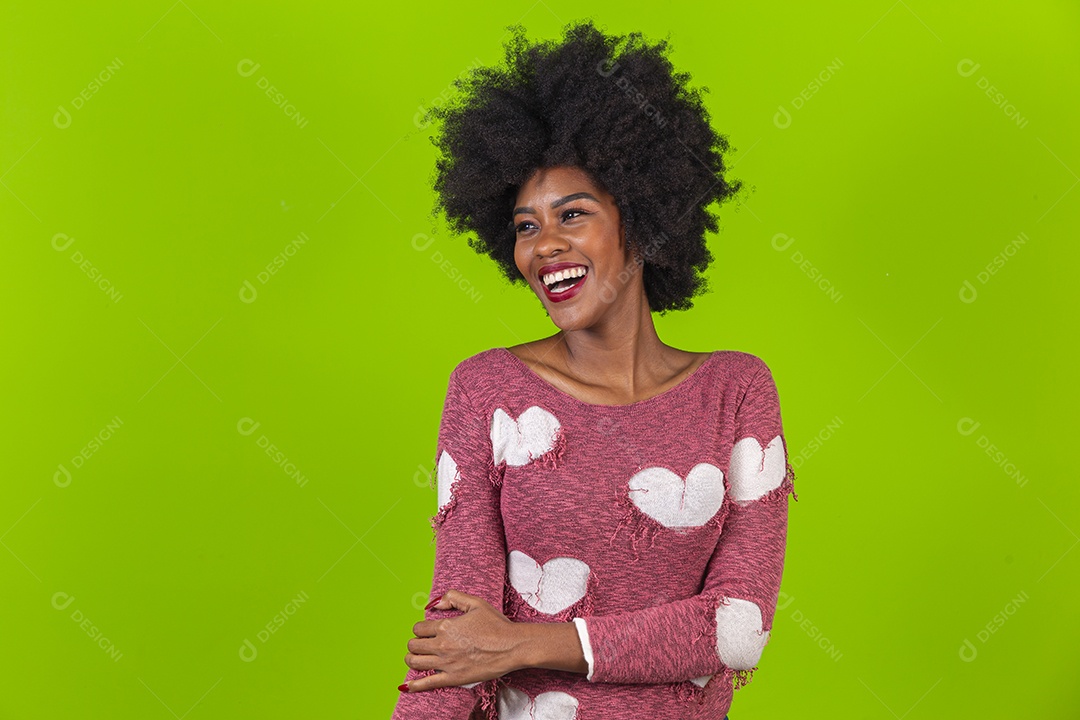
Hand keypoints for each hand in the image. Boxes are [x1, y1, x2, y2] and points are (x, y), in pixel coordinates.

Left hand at [402, 589, 522, 691]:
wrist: (512, 646)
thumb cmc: (496, 624)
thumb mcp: (475, 603)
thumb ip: (453, 598)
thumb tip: (434, 604)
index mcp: (446, 626)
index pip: (419, 628)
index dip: (420, 629)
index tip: (425, 631)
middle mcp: (442, 645)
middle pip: (414, 645)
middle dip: (414, 643)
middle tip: (420, 644)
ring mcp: (446, 663)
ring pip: (416, 662)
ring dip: (411, 659)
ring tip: (414, 658)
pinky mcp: (453, 678)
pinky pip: (428, 683)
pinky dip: (414, 685)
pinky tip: (406, 686)